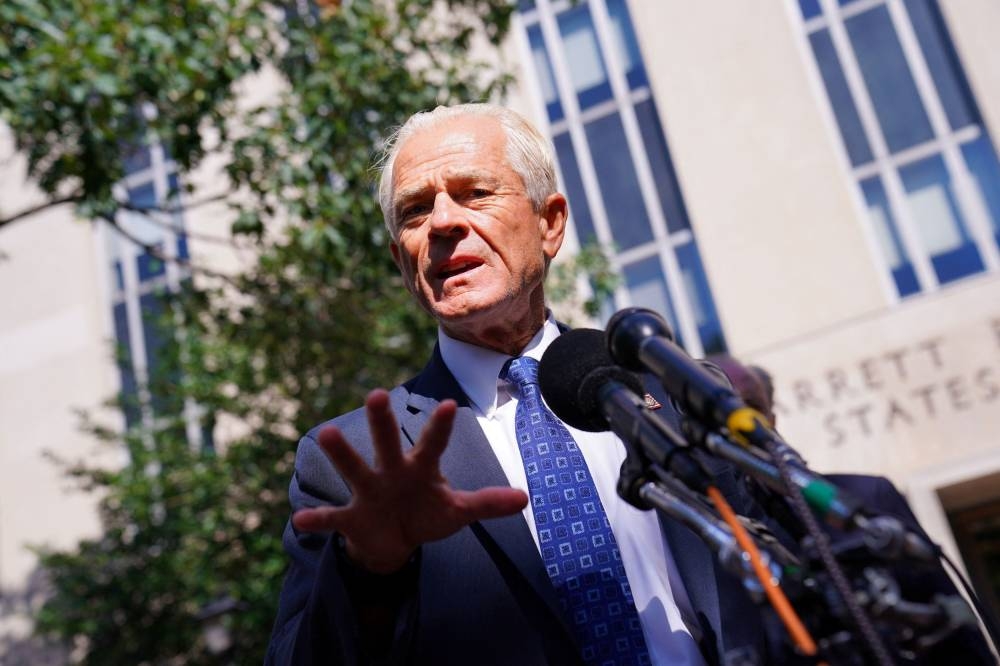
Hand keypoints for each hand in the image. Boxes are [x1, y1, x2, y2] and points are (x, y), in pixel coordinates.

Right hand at [292, 389, 527, 573]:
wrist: (392, 541)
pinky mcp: (351, 518)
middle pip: (387, 443)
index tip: (449, 404)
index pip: (432, 443)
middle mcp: (391, 471)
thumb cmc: (426, 514)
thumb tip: (525, 498)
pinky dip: (318, 518)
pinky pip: (333, 518)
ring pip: (355, 469)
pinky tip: (301, 517)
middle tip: (378, 394)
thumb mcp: (457, 511)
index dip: (440, 426)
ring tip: (326, 433)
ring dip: (343, 453)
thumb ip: (486, 503)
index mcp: (420, 467)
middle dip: (382, 422)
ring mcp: (369, 492)